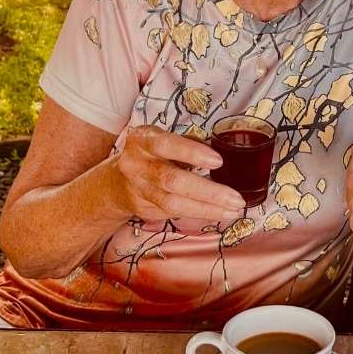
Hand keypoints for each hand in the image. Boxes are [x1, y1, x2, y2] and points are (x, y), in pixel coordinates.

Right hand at [110, 125, 245, 223]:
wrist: (116, 181)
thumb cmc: (151, 155)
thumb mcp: (164, 140)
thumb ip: (189, 143)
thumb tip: (222, 150)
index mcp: (143, 140)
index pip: (166, 145)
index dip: (192, 153)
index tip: (218, 161)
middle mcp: (137, 165)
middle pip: (172, 180)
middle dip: (208, 191)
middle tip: (235, 197)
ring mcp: (139, 189)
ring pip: (174, 203)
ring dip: (208, 209)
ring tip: (233, 210)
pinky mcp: (144, 208)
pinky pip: (175, 213)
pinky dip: (200, 213)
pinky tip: (220, 213)